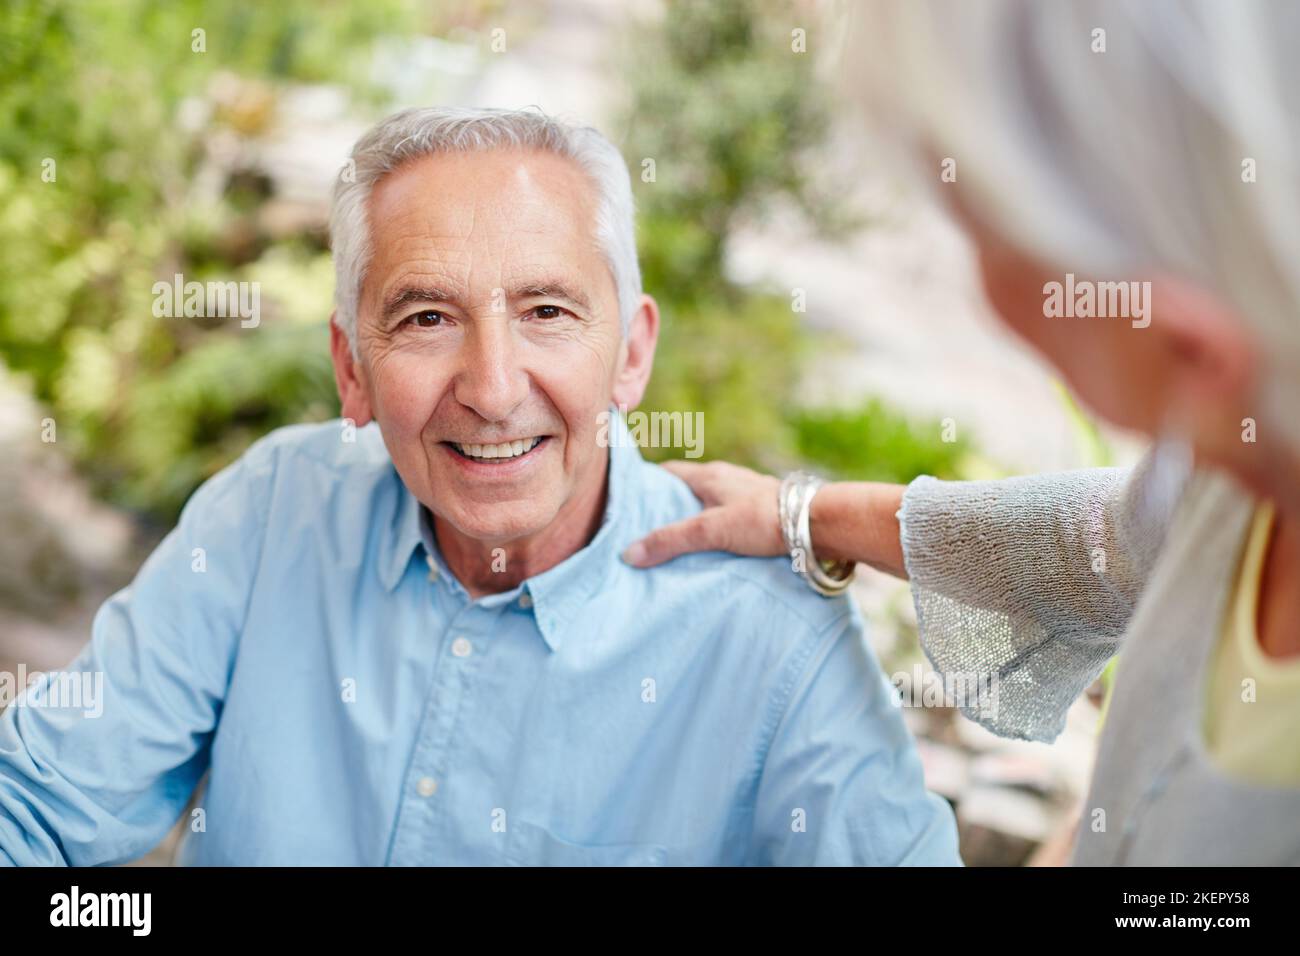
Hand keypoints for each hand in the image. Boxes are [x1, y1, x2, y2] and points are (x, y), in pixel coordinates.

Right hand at [621, 460, 785, 566]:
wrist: (816, 524)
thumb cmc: (763, 519)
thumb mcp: (710, 531)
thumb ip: (671, 540)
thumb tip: (629, 553)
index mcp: (710, 475)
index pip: (668, 472)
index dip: (647, 486)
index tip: (630, 504)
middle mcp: (727, 478)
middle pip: (688, 489)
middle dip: (669, 506)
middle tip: (649, 529)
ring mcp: (746, 492)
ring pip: (710, 502)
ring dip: (695, 518)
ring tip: (679, 542)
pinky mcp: (762, 509)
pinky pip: (729, 515)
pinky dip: (717, 526)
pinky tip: (716, 546)